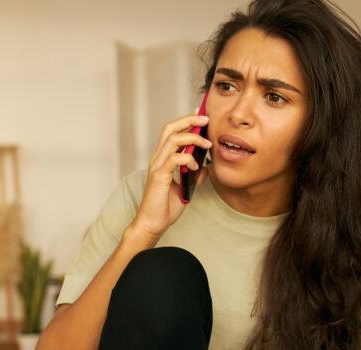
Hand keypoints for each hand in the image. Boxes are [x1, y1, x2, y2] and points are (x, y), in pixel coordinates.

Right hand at [130, 110, 211, 239]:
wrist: (153, 224)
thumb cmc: (165, 207)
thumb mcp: (186, 188)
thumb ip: (194, 176)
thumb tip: (206, 167)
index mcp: (162, 159)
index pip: (172, 131)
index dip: (186, 120)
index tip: (202, 115)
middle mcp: (157, 158)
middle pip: (170, 128)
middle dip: (189, 120)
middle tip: (206, 119)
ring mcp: (157, 166)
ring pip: (173, 139)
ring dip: (193, 138)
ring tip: (207, 144)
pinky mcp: (159, 176)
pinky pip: (174, 158)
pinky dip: (188, 158)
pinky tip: (196, 166)